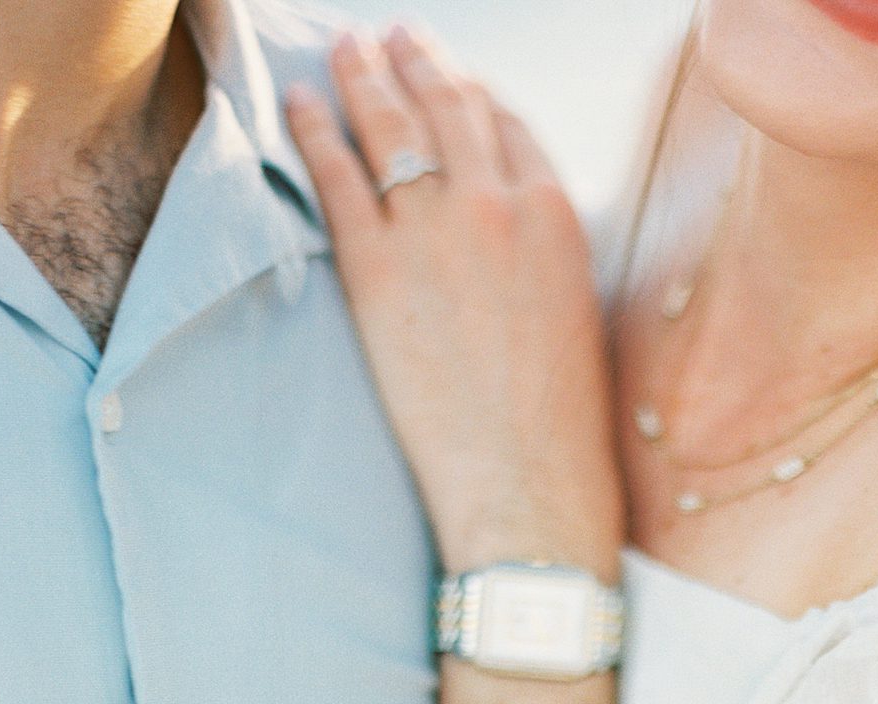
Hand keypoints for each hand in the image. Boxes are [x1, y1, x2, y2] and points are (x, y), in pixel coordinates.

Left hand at [286, 28, 622, 576]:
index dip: (471, 92)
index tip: (450, 77)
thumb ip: (547, 257)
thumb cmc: (560, 427)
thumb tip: (519, 243)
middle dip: (415, 62)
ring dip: (363, 75)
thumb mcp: (578, 317)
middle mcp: (497, 205)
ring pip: (390, 125)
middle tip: (390, 38)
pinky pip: (337, 176)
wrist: (529, 485)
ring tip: (344, 47)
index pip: (506, 123)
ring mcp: (434, 232)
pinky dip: (314, 129)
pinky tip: (299, 103)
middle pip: (446, 105)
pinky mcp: (378, 269)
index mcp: (556, 216)